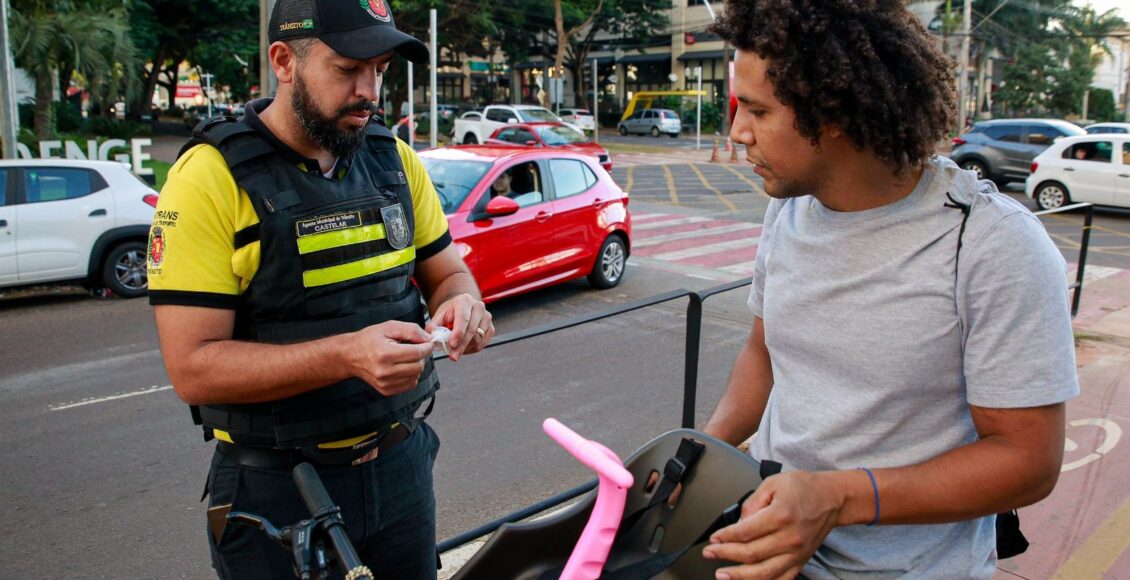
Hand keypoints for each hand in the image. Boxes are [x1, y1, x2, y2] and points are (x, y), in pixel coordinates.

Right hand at [346, 320, 433, 395]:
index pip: (417, 353)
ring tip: (405, 358)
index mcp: (385, 354)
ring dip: (416, 366)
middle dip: (421, 356)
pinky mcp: (386, 391)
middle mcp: (384, 372)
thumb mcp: (389, 327)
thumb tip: (428, 339)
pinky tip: (401, 367)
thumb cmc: (369, 339)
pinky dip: (410, 375)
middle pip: (419, 366)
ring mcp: (385, 383)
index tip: (428, 343)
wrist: (350, 355)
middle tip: (414, 349)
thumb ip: (411, 330)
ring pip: (416, 376)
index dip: (426, 347)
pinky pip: (409, 384)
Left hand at [426, 293, 493, 361]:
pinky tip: (464, 348)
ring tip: (455, 350)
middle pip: (472, 330)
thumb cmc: (450, 313)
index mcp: (464, 301)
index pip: (463, 318)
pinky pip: (482, 344)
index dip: (458, 333)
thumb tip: (435, 338)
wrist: (462, 309)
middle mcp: (478, 307)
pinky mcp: (491, 328)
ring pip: (478, 339)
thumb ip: (434, 327)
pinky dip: (471, 349)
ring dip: (466, 348)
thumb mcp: (439, 316)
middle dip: (461, 346)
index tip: (452, 344)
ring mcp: (487, 317)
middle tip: (453, 355)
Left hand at [702, 471, 847, 578]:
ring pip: (765, 573)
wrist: (833, 498)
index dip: (725, 537)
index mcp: (781, 515)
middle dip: (726, 555)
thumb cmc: (805, 487)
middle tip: (710, 554)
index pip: (746, 532)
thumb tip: (738, 522)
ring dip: (740, 576)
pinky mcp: (801, 560)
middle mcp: (790, 537)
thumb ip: (752, 503)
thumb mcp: (773, 483)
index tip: (713, 539)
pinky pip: (782, 579)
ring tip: (722, 575)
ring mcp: (797, 552)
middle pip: (752, 554)